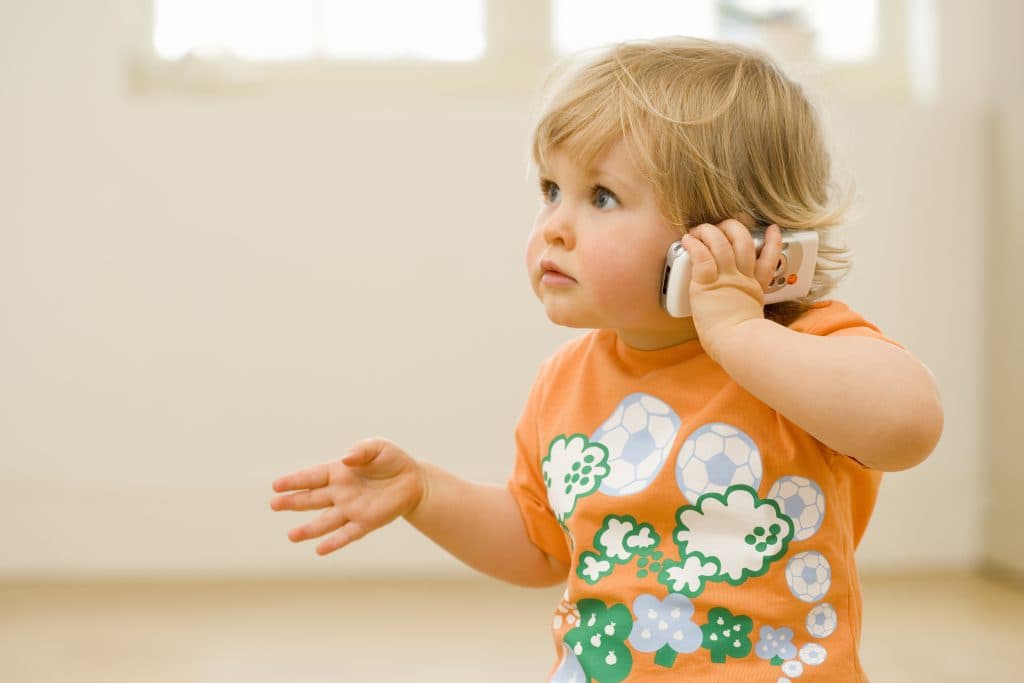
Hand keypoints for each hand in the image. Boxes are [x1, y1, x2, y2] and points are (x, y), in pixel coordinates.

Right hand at [270, 438, 425, 555]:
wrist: (413, 480)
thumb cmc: (392, 461)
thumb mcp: (377, 447)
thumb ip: (361, 450)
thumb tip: (346, 459)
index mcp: (339, 472)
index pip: (312, 477)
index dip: (295, 481)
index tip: (276, 485)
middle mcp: (340, 493)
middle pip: (312, 499)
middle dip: (293, 502)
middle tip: (274, 505)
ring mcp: (351, 509)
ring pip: (325, 521)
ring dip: (309, 530)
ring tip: (291, 536)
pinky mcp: (366, 523)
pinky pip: (347, 534)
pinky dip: (334, 542)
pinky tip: (319, 550)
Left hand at [682, 220, 782, 360]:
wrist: (739, 345)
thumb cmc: (741, 342)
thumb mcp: (752, 320)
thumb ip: (747, 311)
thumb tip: (741, 321)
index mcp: (753, 288)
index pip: (768, 259)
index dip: (772, 242)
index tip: (773, 230)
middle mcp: (742, 279)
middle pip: (744, 241)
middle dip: (733, 227)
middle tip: (723, 226)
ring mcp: (726, 278)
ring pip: (722, 242)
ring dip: (709, 231)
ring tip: (699, 229)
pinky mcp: (707, 283)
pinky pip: (701, 256)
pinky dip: (694, 244)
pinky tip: (688, 240)